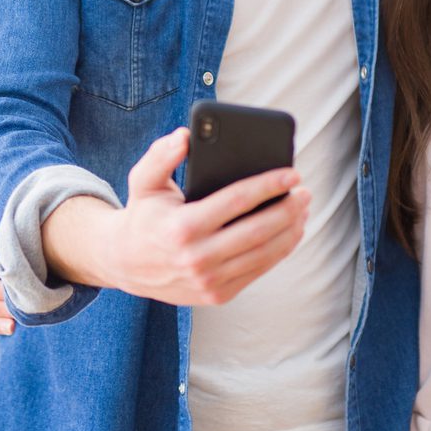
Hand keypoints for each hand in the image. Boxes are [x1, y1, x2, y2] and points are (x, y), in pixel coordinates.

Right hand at [85, 127, 310, 305]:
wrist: (125, 264)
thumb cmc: (143, 215)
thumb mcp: (143, 181)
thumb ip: (161, 155)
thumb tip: (185, 135)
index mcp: (181, 228)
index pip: (236, 201)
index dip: (269, 185)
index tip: (291, 173)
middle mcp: (197, 258)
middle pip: (258, 231)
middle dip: (288, 209)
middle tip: (305, 191)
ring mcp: (209, 281)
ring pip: (263, 254)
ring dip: (290, 230)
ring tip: (303, 209)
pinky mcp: (217, 295)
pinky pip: (258, 271)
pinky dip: (279, 251)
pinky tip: (290, 232)